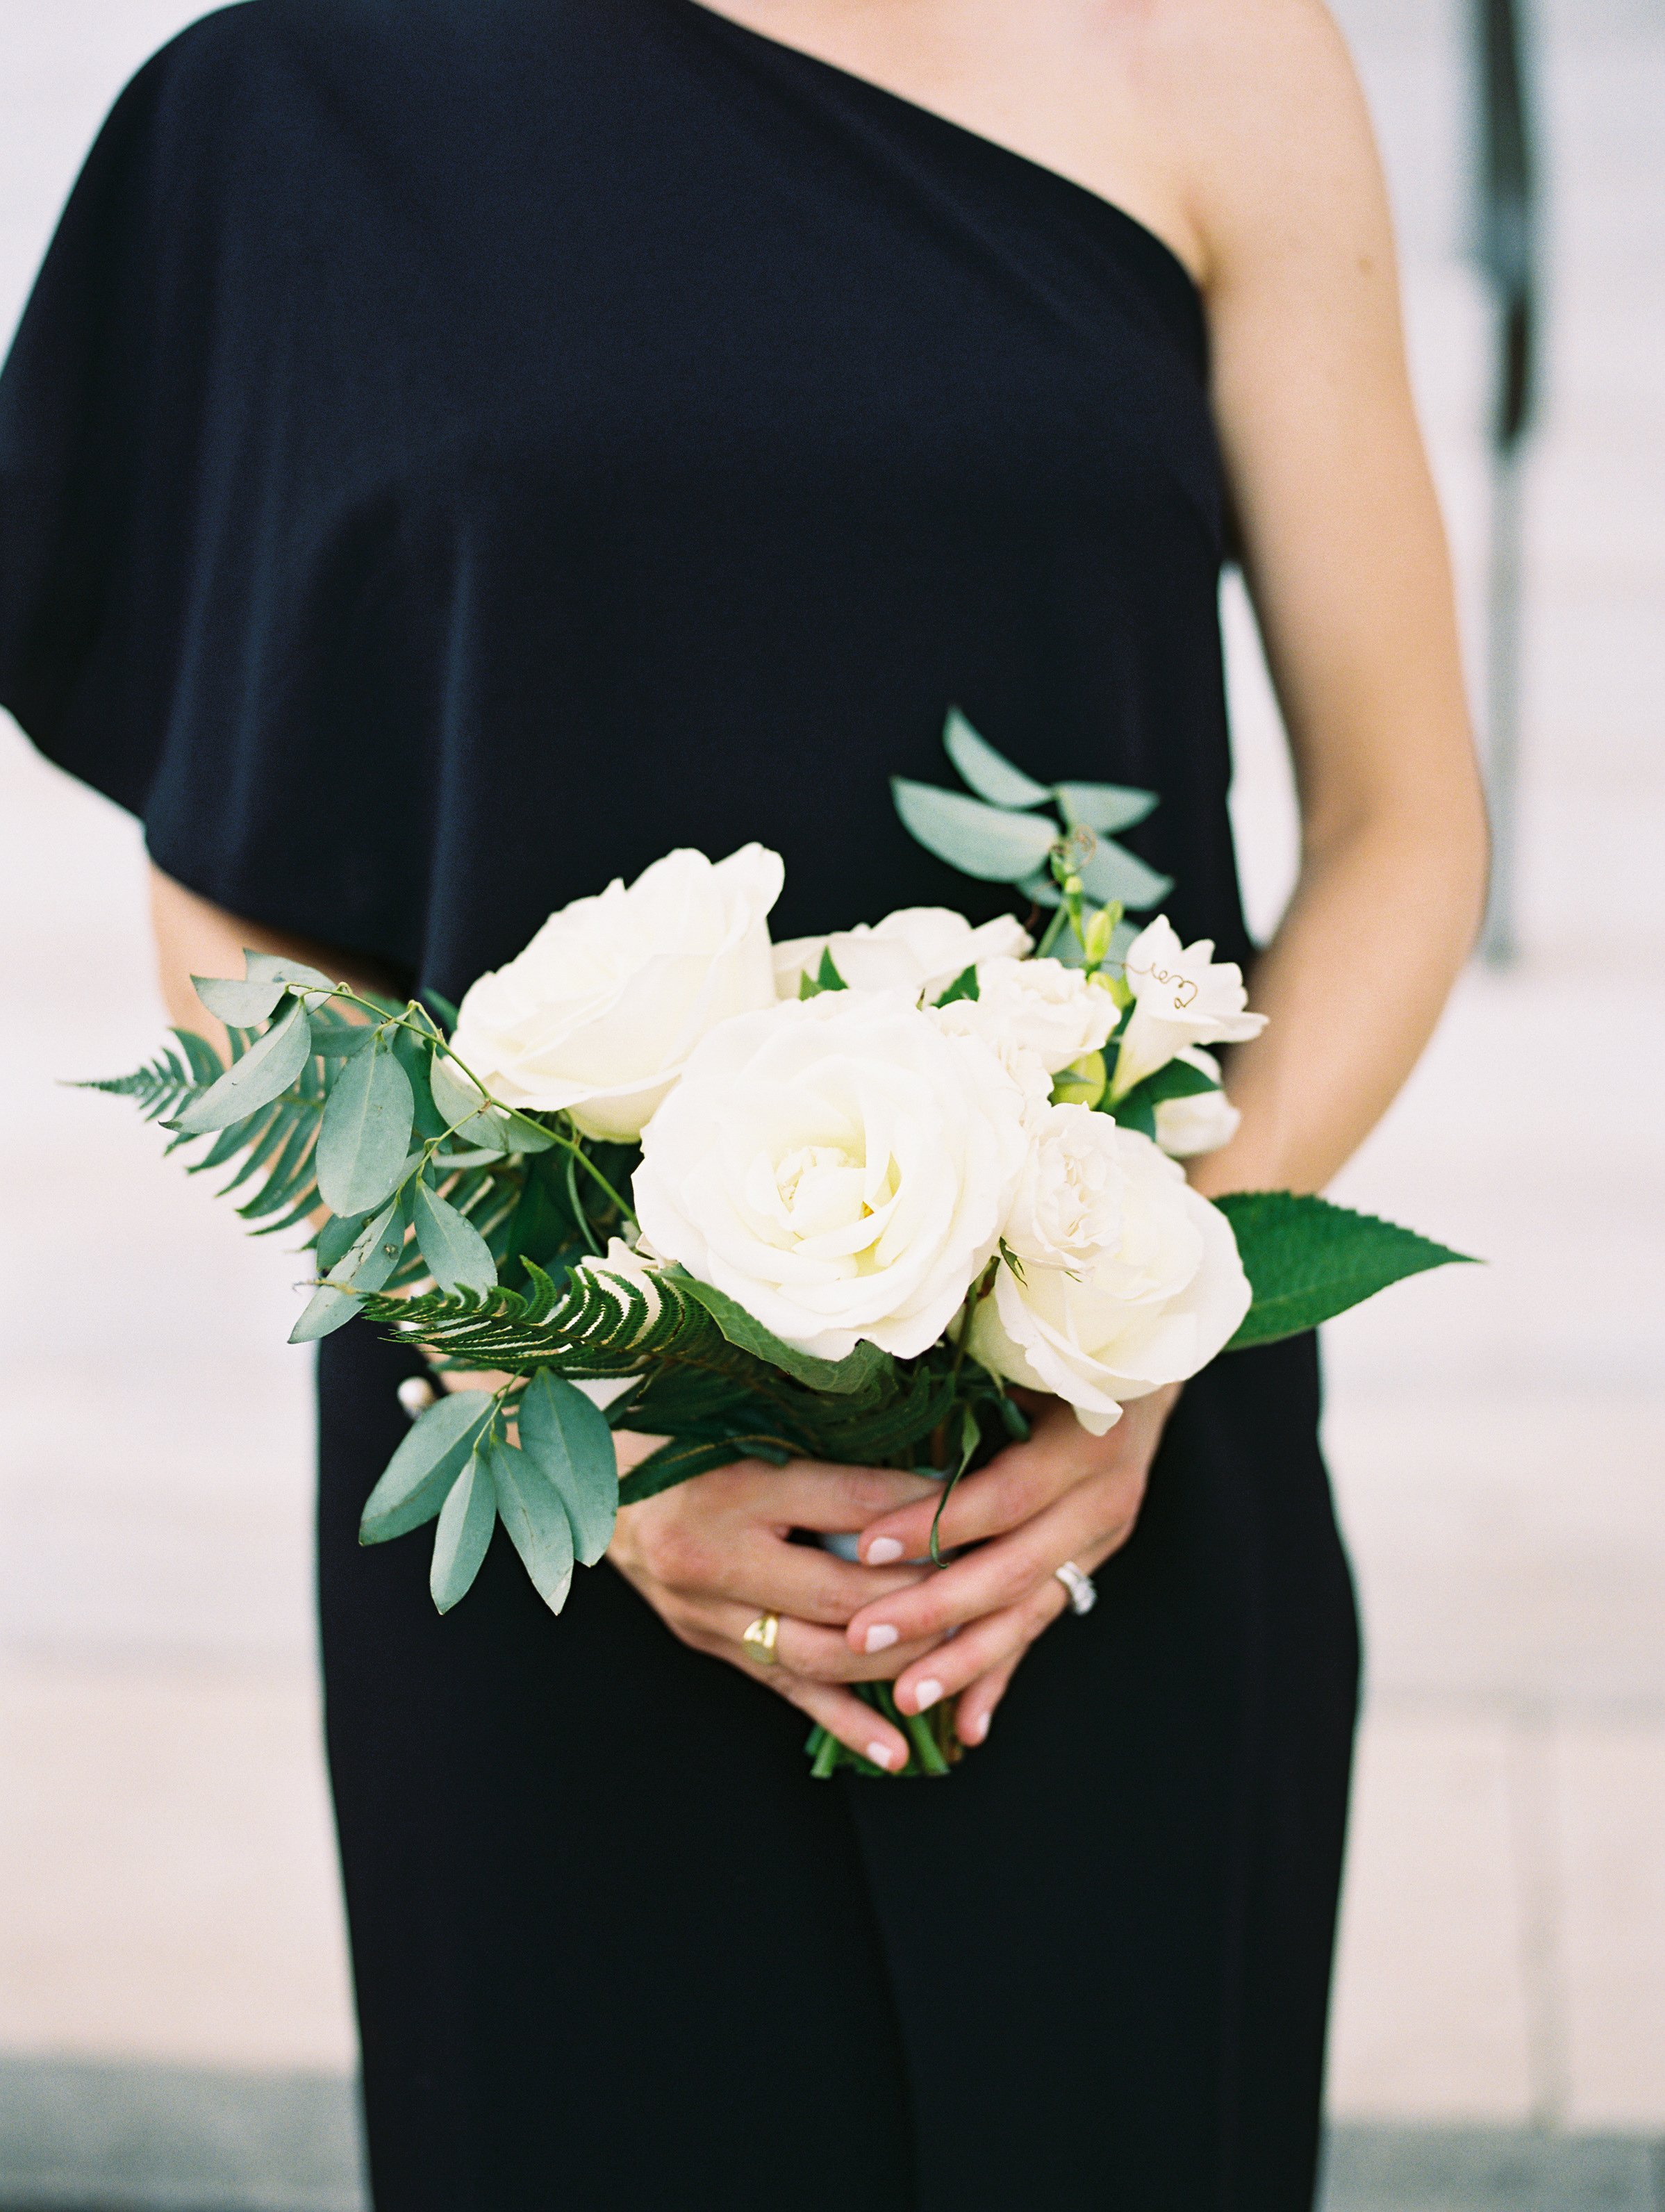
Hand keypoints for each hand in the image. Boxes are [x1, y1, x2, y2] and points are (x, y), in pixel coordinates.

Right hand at [607, 1441, 949, 1769]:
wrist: (593, 1478)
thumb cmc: (683, 1434)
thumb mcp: (748, 1420)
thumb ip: (827, 1443)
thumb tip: (925, 1460)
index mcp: (732, 1485)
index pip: (851, 1502)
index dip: (922, 1509)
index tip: (978, 1505)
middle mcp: (716, 1556)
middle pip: (843, 1593)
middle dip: (923, 1596)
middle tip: (987, 1587)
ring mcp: (708, 1613)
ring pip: (819, 1656)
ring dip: (897, 1662)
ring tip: (961, 1658)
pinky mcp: (708, 1646)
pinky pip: (786, 1690)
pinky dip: (843, 1723)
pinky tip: (896, 1751)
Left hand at [841, 1384, 1182, 1750]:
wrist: (1153, 1356)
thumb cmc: (1064, 1340)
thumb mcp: (1026, 1353)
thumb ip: (969, 1385)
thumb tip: (867, 1387)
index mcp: (1085, 1440)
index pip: (1001, 1496)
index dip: (934, 1523)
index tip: (863, 1544)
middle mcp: (1103, 1498)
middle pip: (1013, 1568)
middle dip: (934, 1610)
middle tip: (861, 1637)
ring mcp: (1102, 1538)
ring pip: (1030, 1611)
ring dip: (967, 1661)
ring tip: (907, 1698)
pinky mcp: (1092, 1563)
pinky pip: (1041, 1626)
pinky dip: (1002, 1674)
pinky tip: (966, 1725)